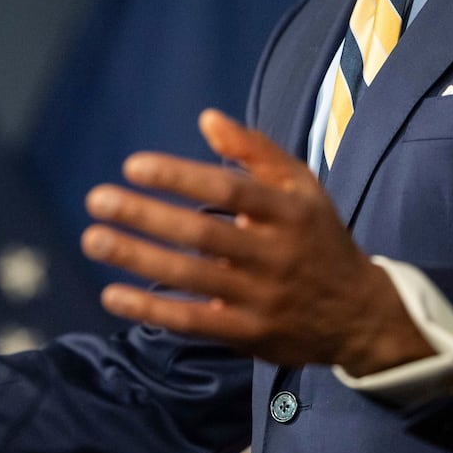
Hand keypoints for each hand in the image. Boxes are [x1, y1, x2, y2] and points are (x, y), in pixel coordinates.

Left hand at [81, 110, 430, 373]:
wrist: (358, 313)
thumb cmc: (317, 237)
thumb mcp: (301, 186)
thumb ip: (255, 152)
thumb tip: (207, 118)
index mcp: (287, 212)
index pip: (228, 190)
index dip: (179, 177)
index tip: (133, 165)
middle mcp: (274, 254)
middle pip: (202, 235)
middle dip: (146, 216)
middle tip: (98, 200)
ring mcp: (260, 297)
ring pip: (191, 278)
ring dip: (138, 259)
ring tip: (94, 240)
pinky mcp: (248, 334)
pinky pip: (193, 322)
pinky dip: (151, 310)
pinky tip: (112, 294)